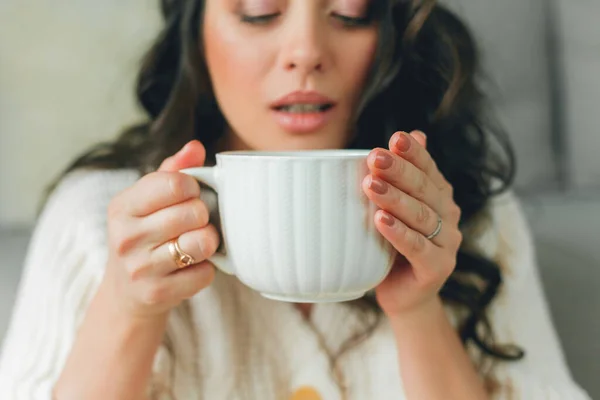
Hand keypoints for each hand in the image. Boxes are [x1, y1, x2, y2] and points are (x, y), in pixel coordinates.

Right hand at [104, 140, 219, 320]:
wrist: (127, 293)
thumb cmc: (145, 235)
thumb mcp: (147, 200)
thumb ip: (173, 170)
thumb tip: (196, 147)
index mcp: (122, 206)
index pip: (175, 184)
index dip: (194, 187)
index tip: (191, 194)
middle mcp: (126, 237)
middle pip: (193, 212)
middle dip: (203, 215)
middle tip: (196, 221)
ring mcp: (140, 268)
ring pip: (202, 243)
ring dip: (208, 241)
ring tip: (197, 242)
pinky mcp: (157, 293)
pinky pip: (205, 273)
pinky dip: (206, 269)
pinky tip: (192, 266)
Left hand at [362, 131, 462, 317]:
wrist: (403, 295)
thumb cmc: (393, 246)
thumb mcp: (394, 208)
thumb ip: (401, 177)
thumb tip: (414, 132)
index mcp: (439, 196)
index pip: (428, 169)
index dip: (413, 153)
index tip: (394, 138)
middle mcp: (449, 216)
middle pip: (424, 189)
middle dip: (399, 171)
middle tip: (375, 157)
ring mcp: (447, 243)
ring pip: (421, 216)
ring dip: (395, 199)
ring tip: (370, 185)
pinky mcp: (437, 269)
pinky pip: (417, 248)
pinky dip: (398, 233)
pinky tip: (380, 220)